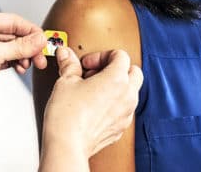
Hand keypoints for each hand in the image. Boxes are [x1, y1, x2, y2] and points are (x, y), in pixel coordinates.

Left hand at [0, 12, 46, 114]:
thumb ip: (21, 46)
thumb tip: (40, 39)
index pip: (12, 21)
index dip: (30, 31)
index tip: (43, 40)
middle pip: (14, 34)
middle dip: (29, 46)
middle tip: (40, 57)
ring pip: (13, 47)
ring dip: (24, 55)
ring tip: (31, 64)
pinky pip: (9, 57)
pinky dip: (17, 62)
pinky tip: (21, 68)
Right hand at [40, 47, 142, 166]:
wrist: (67, 144)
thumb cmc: (67, 115)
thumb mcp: (66, 81)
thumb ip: (69, 64)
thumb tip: (66, 55)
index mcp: (117, 79)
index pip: (120, 55)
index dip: (101, 55)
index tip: (87, 64)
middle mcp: (127, 96)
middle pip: (134, 71)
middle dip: (116, 69)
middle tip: (95, 73)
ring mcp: (126, 114)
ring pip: (131, 91)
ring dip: (117, 86)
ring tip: (93, 90)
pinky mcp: (120, 128)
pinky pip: (124, 109)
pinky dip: (114, 104)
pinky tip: (94, 107)